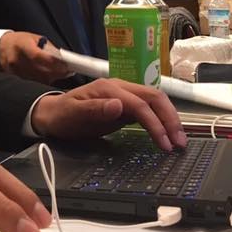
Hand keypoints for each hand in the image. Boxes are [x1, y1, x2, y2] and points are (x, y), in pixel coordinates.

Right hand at [0, 31, 72, 82]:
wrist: (1, 48)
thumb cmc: (20, 41)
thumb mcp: (34, 38)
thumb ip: (48, 48)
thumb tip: (62, 59)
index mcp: (22, 45)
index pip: (39, 57)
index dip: (53, 63)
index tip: (66, 65)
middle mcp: (17, 60)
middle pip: (41, 71)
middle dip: (57, 72)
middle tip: (68, 71)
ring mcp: (16, 71)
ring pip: (39, 79)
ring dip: (53, 77)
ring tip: (61, 73)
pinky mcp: (17, 78)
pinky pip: (35, 82)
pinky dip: (44, 80)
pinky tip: (50, 75)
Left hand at [30, 78, 186, 150]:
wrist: (51, 114)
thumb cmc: (62, 115)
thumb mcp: (73, 114)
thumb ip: (95, 109)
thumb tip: (120, 106)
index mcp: (109, 88)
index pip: (140, 104)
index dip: (155, 123)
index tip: (164, 144)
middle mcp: (120, 87)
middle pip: (154, 97)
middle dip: (170, 119)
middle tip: (180, 143)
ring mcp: (124, 95)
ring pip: (155, 101)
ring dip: (170, 118)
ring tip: (179, 140)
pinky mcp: (126, 105)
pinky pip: (149, 109)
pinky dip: (161, 120)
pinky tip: (167, 134)